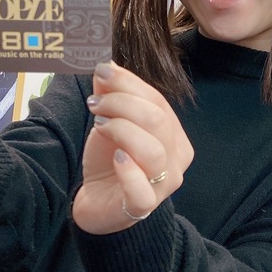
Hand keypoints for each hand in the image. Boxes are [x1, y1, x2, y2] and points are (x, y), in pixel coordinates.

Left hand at [72, 62, 193, 233]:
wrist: (99, 202)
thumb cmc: (111, 162)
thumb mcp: (110, 122)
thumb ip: (111, 95)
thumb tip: (106, 65)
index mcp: (174, 136)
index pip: (158, 102)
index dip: (129, 83)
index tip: (101, 70)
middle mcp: (176, 160)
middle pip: (157, 121)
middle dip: (122, 103)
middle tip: (95, 102)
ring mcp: (163, 186)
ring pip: (152, 151)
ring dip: (120, 129)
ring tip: (98, 124)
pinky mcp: (143, 206)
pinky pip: (141, 189)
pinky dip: (128, 170)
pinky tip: (114, 157)